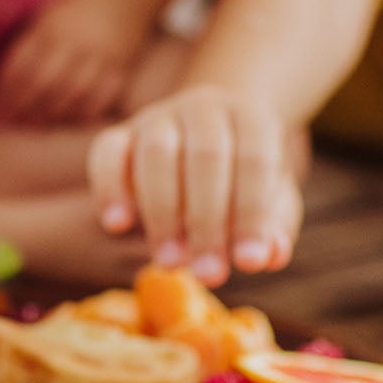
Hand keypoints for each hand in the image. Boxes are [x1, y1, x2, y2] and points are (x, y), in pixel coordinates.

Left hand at [0, 0, 156, 127]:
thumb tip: (4, 82)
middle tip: (12, 125)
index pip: (20, 66)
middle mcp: (74, 41)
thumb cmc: (78, 8)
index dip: (4, 93)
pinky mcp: (121, 67)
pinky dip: (84, 113)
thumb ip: (29, 42)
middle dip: (24, 108)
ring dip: (51, 115)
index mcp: (49, 27)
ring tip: (37, 126)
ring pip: (71, 94)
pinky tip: (70, 120)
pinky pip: (102, 97)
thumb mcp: (48, 15)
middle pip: (43, 83)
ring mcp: (100, 55)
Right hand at [87, 87, 304, 284]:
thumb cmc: (244, 180)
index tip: (249, 263)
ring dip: (163, 213)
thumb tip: (271, 256)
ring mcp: (158, 116)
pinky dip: (110, 189)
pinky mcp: (120, 133)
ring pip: (156, 153)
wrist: (209, 136)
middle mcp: (204, 108)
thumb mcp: (272, 200)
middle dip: (207, 222)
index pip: (255, 161)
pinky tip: (118, 226)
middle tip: (210, 274)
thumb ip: (274, 226)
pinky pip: (107, 154)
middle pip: (206, 157)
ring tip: (171, 262)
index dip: (253, 213)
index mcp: (251, 118)